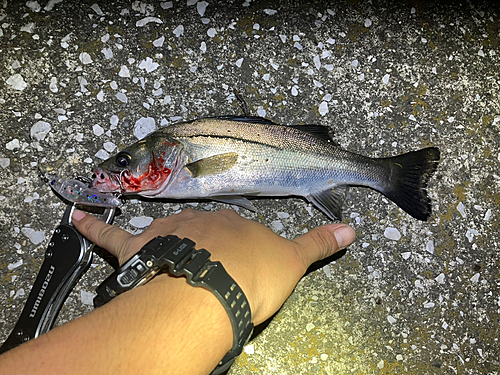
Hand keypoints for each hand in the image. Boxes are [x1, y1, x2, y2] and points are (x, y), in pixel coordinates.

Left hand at [72, 209, 354, 324]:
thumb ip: (321, 243)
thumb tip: (354, 229)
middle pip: (204, 229)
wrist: (218, 285)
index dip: (240, 250)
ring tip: (170, 257)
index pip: (238, 230)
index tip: (241, 268)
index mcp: (236, 224)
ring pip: (166, 230)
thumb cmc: (256, 275)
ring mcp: (171, 232)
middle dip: (207, 245)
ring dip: (167, 239)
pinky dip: (94, 227)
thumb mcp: (294, 261)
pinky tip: (75, 216)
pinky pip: (112, 237)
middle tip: (211, 269)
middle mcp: (203, 220)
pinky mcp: (141, 249)